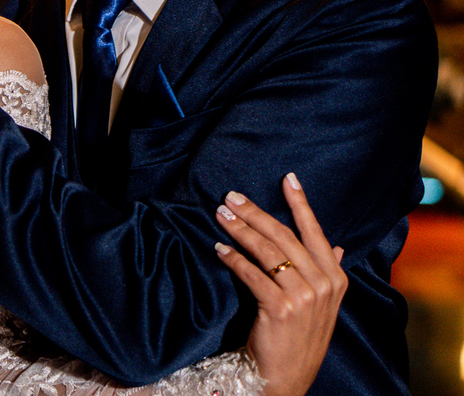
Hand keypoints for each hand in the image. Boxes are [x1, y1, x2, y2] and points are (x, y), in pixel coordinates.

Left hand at [215, 173, 348, 395]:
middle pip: (285, 236)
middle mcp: (324, 284)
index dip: (301, 204)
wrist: (286, 376)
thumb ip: (327, 271)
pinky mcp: (281, 308)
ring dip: (240, 229)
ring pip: (267, 251)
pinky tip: (219, 248)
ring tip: (220, 215)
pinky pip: (252, 273)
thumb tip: (336, 246)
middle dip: (255, 213)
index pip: (315, 233)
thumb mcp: (322, 304)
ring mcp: (304, 297)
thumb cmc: (299, 336)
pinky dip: (233, 258)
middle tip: (231, 197)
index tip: (288, 178)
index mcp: (335, 279)